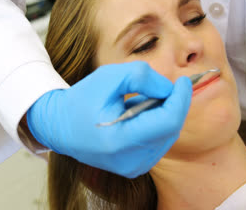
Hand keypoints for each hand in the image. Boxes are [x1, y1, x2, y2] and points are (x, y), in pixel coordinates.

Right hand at [27, 61, 191, 177]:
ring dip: (162, 114)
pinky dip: (155, 126)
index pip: (167, 121)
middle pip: (170, 129)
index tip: (185, 81)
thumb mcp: (110, 76)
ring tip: (140, 101)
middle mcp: (128, 160)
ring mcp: (132, 167)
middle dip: (172, 104)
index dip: (181, 99)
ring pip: (167, 136)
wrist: (60, 127)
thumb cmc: (82, 100)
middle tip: (159, 87)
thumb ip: (143, 77)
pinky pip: (158, 143)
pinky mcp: (134, 168)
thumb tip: (169, 89)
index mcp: (119, 140)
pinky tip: (138, 116)